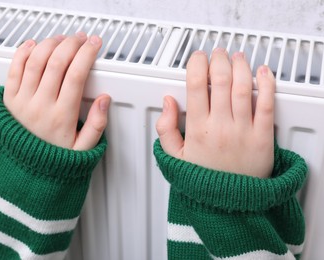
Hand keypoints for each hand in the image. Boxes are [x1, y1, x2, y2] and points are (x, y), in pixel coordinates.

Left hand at [3, 32, 109, 149]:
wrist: (23, 170)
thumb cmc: (53, 158)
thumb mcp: (83, 149)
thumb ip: (97, 125)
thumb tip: (105, 100)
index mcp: (62, 116)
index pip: (76, 75)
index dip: (87, 54)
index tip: (94, 44)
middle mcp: (41, 105)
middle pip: (57, 62)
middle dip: (71, 44)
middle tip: (80, 39)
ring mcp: (23, 101)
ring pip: (35, 61)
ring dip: (50, 44)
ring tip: (61, 40)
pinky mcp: (9, 99)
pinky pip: (13, 69)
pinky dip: (23, 52)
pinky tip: (34, 45)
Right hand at [156, 48, 274, 177]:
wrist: (229, 205)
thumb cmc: (203, 180)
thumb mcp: (174, 157)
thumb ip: (165, 129)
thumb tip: (167, 103)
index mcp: (197, 129)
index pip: (196, 85)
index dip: (196, 64)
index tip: (197, 58)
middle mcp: (220, 126)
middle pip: (221, 80)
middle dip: (218, 60)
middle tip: (217, 54)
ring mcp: (243, 130)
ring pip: (243, 87)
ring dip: (240, 65)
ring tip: (237, 57)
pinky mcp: (263, 136)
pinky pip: (267, 104)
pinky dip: (267, 84)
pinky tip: (263, 73)